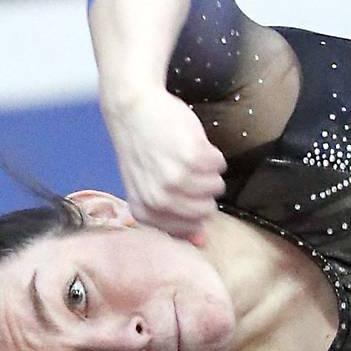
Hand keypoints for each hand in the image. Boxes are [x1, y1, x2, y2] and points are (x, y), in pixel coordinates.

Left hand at [101, 88, 226, 243]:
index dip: (193, 204)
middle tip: (184, 168)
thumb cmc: (140, 149)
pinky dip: (211, 152)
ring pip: (216, 187)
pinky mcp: (192, 157)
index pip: (191, 226)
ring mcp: (176, 179)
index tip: (181, 186)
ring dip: (208, 169)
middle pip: (207, 209)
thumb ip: (172, 219)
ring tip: (187, 155)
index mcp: (146, 213)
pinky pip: (219, 164)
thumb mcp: (146, 190)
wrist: (132, 108)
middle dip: (203, 189)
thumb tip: (201, 243)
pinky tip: (191, 143)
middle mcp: (160, 200)